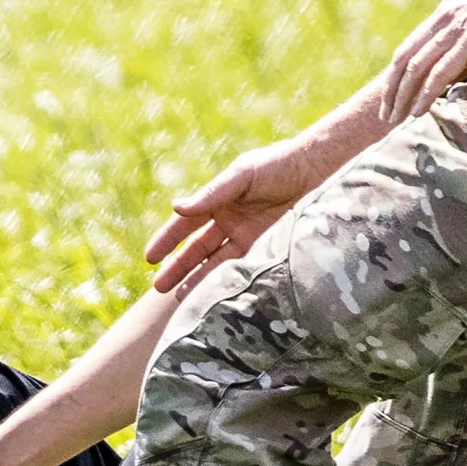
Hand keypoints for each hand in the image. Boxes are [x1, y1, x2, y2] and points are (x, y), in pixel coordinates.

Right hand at [144, 145, 301, 295]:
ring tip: (180, 299)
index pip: (185, 225)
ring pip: (216, 263)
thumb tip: (176, 207)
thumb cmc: (277, 166)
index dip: (167, 241)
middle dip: (177, 268)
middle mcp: (229, 221)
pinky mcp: (268, 249)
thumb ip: (211, 194)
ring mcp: (248, 237)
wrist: (317, 171)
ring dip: (198, 280)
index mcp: (217, 201)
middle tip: (158, 288)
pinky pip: (243, 268)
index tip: (149, 258)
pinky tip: (216, 296)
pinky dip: (227, 281)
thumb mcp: (241, 176)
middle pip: (197, 249)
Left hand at [376, 0, 466, 124]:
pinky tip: (418, 111)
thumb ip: (463, 46)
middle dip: (391, 91)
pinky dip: (425, 94)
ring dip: (402, 97)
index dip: (394, 76)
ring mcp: (453, 32)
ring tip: (395, 120)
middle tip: (384, 115)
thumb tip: (454, 74)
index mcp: (441, 18)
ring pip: (416, 69)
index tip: (389, 98)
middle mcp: (441, 23)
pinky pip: (439, 73)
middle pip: (403, 61)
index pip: (406, 50)